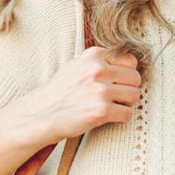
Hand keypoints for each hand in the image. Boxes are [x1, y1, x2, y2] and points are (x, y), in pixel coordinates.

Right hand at [21, 45, 141, 144]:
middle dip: (127, 89)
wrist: (39, 115)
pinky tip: (106, 117)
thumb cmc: (59, 93)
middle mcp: (97, 70)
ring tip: (108, 107)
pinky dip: (120, 118)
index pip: (130, 61)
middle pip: (135, 78)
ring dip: (125, 104)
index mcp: (93, 56)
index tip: (115, 83)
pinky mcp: (102, 110)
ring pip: (134, 96)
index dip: (125, 74)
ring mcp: (100, 90)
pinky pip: (127, 114)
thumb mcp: (76, 67)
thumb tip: (129, 65)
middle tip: (113, 97)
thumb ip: (100, 63)